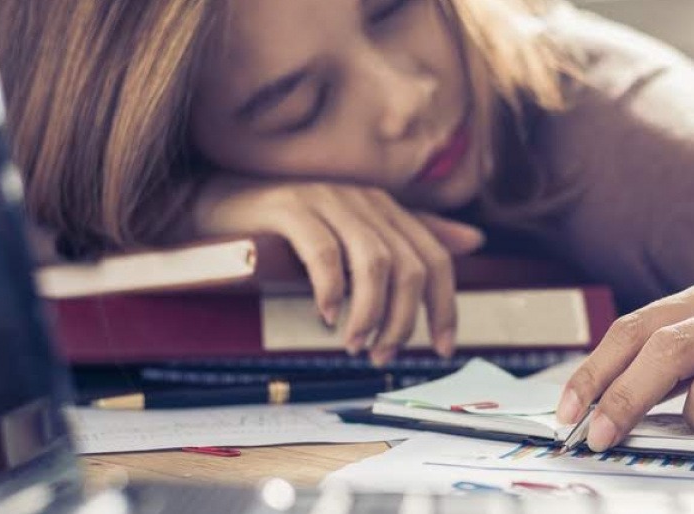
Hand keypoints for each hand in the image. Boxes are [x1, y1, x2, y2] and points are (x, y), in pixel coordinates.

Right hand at [191, 175, 484, 364]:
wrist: (219, 202)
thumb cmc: (290, 226)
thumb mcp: (355, 234)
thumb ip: (410, 236)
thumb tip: (474, 240)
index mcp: (386, 208)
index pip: (434, 258)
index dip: (445, 306)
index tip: (443, 348)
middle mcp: (364, 199)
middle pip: (408, 265)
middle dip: (403, 319)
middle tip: (383, 355)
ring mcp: (328, 199)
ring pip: (373, 262)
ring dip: (370, 312)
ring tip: (356, 344)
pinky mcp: (289, 206)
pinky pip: (323, 251)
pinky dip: (331, 288)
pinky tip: (326, 315)